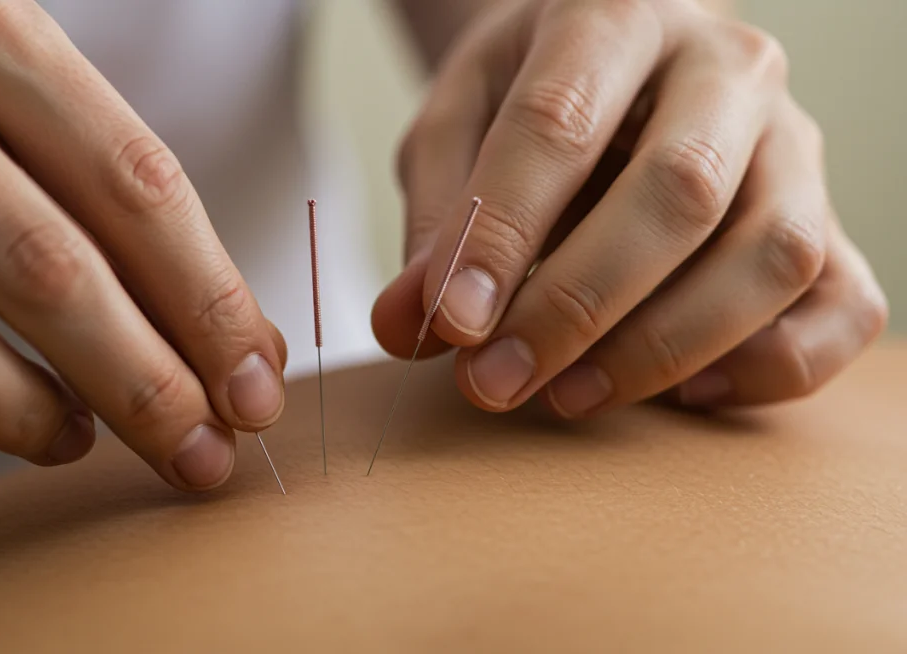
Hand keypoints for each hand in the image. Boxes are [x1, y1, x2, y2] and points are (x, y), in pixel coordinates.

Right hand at [0, 0, 285, 488]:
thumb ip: (107, 181)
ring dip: (21, 418)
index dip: (210, 306)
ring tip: (70, 441)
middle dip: (144, 388)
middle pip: (44, 270)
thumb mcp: (0, 69)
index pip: (133, 185)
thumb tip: (236, 341)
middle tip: (199, 457)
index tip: (253, 389)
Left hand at [374, 0, 887, 416]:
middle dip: (578, 306)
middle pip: (681, 193)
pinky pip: (843, 307)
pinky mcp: (832, 220)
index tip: (451, 325)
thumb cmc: (528, 96)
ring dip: (663, 348)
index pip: (561, 125)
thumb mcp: (455, 127)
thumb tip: (409, 324)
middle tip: (493, 382)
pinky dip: (771, 366)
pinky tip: (684, 392)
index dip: (503, 235)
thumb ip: (436, 218)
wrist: (619, 66)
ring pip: (772, 255)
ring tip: (565, 396)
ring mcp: (795, 144)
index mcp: (615, 16)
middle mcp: (725, 69)